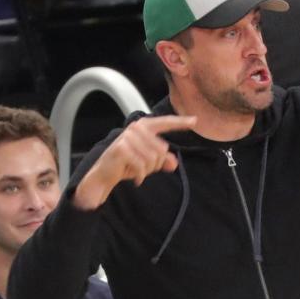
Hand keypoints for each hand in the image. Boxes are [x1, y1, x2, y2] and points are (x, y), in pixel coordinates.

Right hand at [74, 116, 197, 209]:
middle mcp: (135, 128)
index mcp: (143, 127)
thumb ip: (162, 160)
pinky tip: (135, 178)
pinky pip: (142, 165)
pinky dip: (140, 176)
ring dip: (147, 170)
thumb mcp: (147, 162)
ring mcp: (128, 137)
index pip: (165, 123)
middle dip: (155, 164)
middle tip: (143, 169)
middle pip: (161, 149)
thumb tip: (174, 163)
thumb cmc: (125, 166)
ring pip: (153, 158)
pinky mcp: (122, 149)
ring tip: (137, 172)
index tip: (195, 120)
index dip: (180, 122)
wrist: (104, 175)